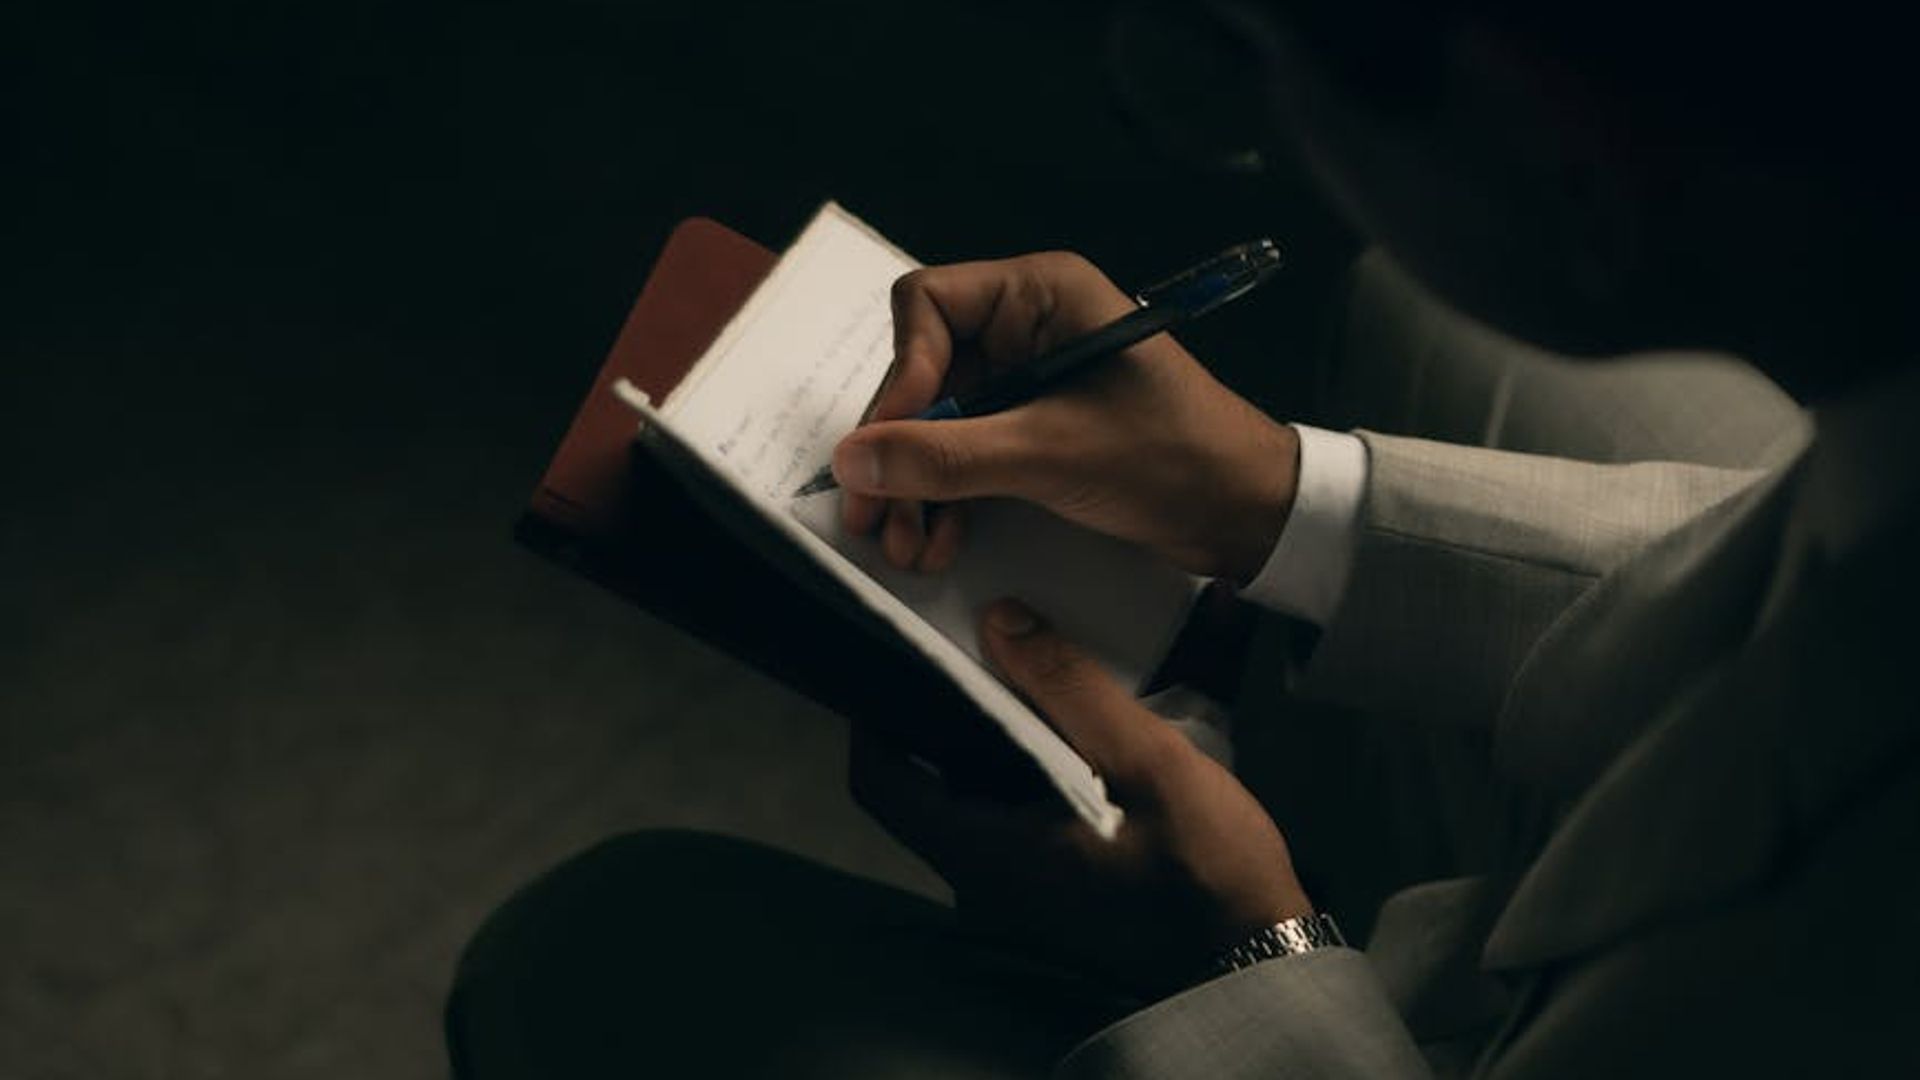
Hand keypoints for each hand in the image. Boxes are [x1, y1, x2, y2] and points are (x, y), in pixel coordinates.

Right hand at [834, 253, 1299, 582]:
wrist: (1250, 514)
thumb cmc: (1172, 457)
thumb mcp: (1050, 454)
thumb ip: (946, 457)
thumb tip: (854, 460)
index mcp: (1040, 294)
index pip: (928, 307)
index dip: (899, 375)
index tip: (886, 445)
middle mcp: (1029, 326)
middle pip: (923, 373)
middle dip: (898, 449)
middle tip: (871, 516)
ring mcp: (1031, 382)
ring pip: (938, 423)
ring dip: (915, 485)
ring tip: (903, 547)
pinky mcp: (1037, 432)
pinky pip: (967, 455)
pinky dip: (947, 498)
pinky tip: (939, 543)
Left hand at [849, 599, 1312, 996]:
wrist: (1258, 955)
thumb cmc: (1203, 864)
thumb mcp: (1145, 759)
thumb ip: (1069, 687)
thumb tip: (999, 620)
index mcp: (983, 852)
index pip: (880, 782)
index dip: (871, 717)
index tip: (898, 657)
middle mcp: (982, 881)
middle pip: (929, 784)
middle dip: (946, 713)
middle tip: (973, 644)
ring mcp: (1018, 894)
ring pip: (976, 801)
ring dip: (994, 742)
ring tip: (1026, 673)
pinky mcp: (1054, 895)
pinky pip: (1014, 822)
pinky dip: (1026, 774)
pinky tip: (1069, 732)